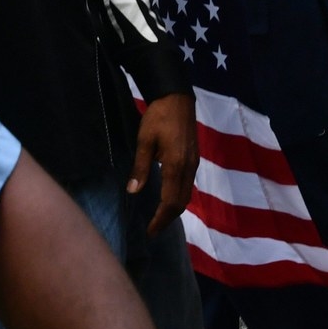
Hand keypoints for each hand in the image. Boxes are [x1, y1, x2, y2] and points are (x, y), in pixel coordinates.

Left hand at [128, 94, 197, 235]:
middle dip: (168, 219)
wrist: (177, 97)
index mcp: (176, 166)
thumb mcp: (144, 140)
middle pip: (181, 202)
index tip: (150, 231)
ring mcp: (194, 163)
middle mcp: (189, 168)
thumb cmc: (158, 117)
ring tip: (159, 218)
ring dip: (174, 209)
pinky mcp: (194, 158)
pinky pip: (188, 185)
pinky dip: (178, 197)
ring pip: (187, 195)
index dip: (160, 219)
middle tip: (153, 229)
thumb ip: (140, 167)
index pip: (170, 202)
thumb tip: (133, 191)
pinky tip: (168, 198)